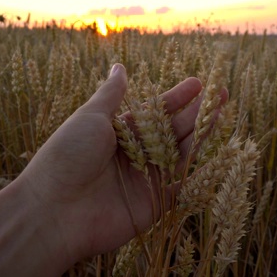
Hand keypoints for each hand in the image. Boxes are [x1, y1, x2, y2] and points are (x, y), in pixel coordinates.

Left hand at [19, 63, 226, 261]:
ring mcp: (145, 179)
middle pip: (172, 131)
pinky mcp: (152, 205)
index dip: (177, 97)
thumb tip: (119, 66)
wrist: (55, 210)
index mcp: (119, 132)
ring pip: (180, 154)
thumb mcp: (91, 117)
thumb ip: (111, 94)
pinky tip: (216, 156)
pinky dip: (197, 175)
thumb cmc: (68, 156)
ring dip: (201, 135)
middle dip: (197, 113)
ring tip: (221, 114)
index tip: (198, 83)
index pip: (155, 111)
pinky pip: (180, 188)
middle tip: (221, 94)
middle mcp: (134, 154)